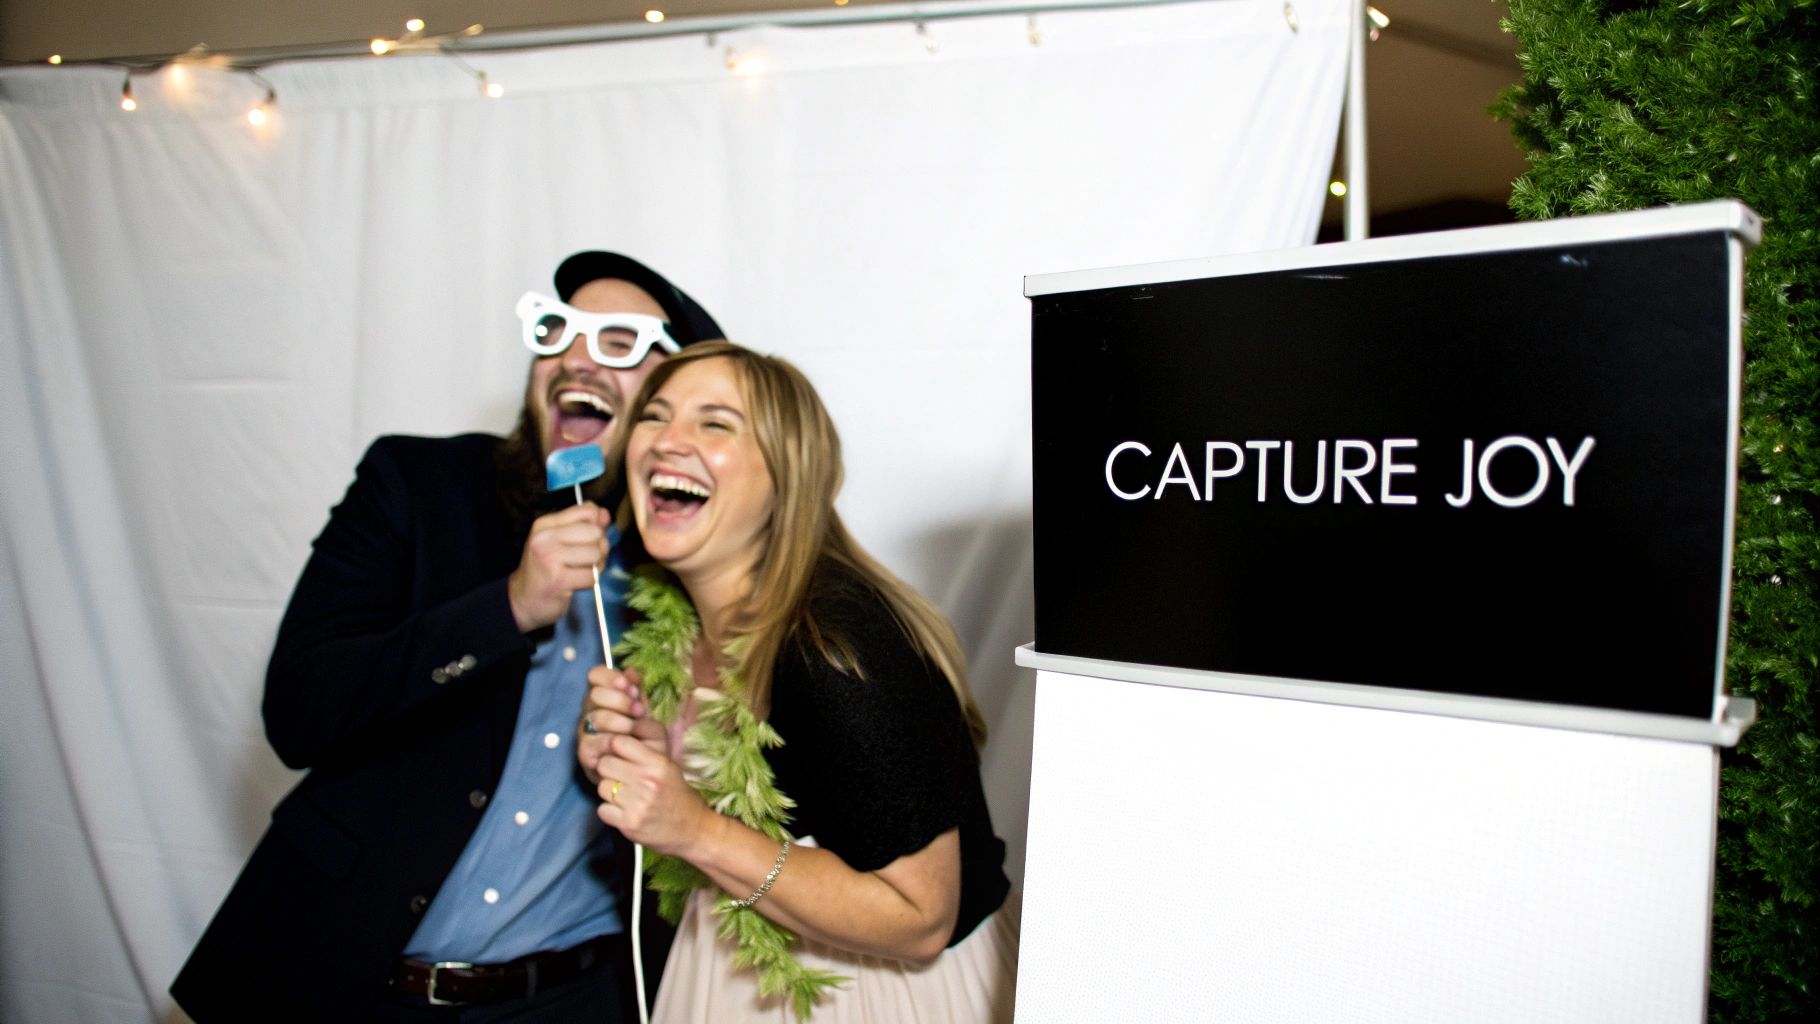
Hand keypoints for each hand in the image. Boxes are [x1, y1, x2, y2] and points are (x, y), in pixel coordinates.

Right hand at [506, 503, 609, 630]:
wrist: (524, 599)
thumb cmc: (545, 567)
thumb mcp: (559, 540)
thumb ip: (584, 525)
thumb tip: (605, 514)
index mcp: (545, 524)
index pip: (588, 511)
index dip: (597, 526)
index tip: (589, 538)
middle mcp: (545, 538)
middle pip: (595, 533)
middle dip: (599, 548)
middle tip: (584, 559)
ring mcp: (550, 559)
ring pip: (596, 554)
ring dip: (595, 566)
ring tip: (580, 570)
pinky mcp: (558, 581)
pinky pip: (592, 576)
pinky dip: (589, 581)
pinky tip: (576, 582)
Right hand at [578, 666, 666, 784]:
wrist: (644, 772)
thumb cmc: (645, 740)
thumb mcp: (648, 714)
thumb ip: (639, 693)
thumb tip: (632, 671)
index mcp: (605, 697)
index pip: (595, 675)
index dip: (610, 677)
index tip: (629, 686)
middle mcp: (591, 711)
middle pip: (594, 694)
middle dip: (620, 700)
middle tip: (639, 710)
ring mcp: (586, 732)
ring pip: (595, 717)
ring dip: (618, 720)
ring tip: (634, 727)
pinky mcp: (585, 752)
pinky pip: (594, 742)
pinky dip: (611, 740)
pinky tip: (623, 742)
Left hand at [593, 734, 720, 858]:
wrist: (692, 828)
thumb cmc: (676, 794)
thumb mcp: (667, 767)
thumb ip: (642, 753)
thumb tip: (611, 739)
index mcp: (658, 763)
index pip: (619, 742)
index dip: (614, 748)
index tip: (618, 756)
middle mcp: (647, 782)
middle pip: (605, 764)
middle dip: (609, 771)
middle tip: (620, 778)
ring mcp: (638, 804)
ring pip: (602, 787)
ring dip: (610, 792)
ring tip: (625, 796)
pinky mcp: (629, 824)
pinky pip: (602, 810)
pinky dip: (610, 812)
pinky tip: (623, 812)